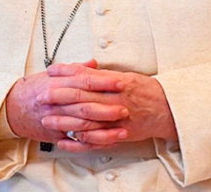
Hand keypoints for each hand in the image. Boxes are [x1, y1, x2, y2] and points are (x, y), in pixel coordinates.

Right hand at [4, 60, 128, 148]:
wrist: (12, 108)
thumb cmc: (35, 89)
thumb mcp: (53, 75)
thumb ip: (75, 69)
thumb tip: (94, 63)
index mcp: (59, 84)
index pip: (85, 81)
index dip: (104, 83)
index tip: (121, 83)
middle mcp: (57, 102)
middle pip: (86, 105)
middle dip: (107, 108)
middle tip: (125, 109)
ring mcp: (56, 120)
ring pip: (82, 126)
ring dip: (104, 130)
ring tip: (122, 131)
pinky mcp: (55, 135)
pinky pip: (75, 142)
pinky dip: (92, 144)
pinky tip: (107, 144)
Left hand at [38, 62, 177, 151]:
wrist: (168, 108)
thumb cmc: (146, 91)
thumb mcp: (126, 76)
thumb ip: (104, 75)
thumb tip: (83, 69)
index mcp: (117, 82)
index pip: (87, 76)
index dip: (67, 74)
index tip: (51, 72)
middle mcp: (116, 100)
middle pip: (83, 98)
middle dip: (59, 97)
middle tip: (41, 95)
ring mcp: (118, 119)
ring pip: (87, 121)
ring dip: (65, 122)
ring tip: (47, 120)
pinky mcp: (120, 134)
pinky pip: (97, 140)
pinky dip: (80, 142)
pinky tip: (65, 141)